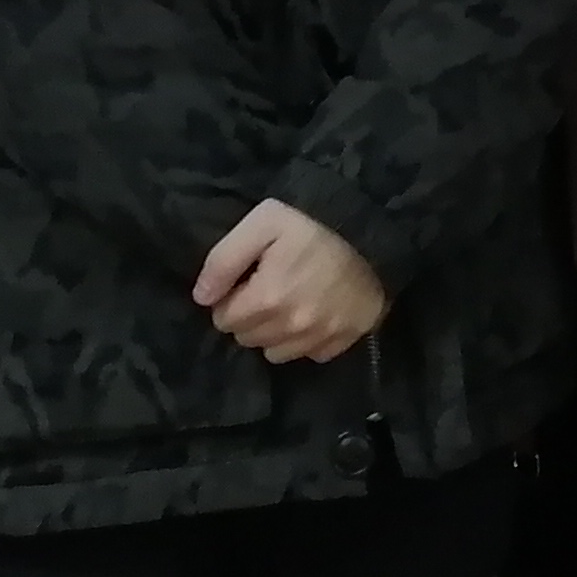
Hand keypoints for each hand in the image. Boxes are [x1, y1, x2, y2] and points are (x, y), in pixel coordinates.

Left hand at [194, 200, 388, 362]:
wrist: (374, 227)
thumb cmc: (312, 221)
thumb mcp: (262, 223)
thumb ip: (223, 260)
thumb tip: (202, 297)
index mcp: (266, 299)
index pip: (224, 319)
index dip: (230, 298)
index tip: (247, 280)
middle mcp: (291, 327)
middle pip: (247, 338)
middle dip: (250, 317)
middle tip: (267, 287)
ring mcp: (319, 337)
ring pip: (274, 353)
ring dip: (274, 332)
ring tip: (289, 302)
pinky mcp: (344, 340)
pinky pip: (309, 355)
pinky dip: (306, 340)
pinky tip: (314, 313)